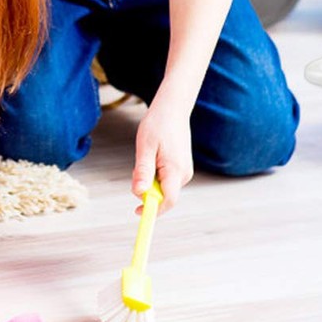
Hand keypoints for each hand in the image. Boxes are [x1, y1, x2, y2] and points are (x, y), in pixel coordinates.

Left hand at [131, 97, 193, 212]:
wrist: (173, 109)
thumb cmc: (158, 124)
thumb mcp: (145, 147)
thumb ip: (143, 171)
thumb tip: (139, 193)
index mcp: (175, 169)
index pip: (168, 201)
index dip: (153, 210)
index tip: (136, 212)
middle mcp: (184, 173)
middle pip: (163, 196)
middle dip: (147, 189)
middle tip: (139, 166)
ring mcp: (185, 171)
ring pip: (163, 188)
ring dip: (150, 180)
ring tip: (148, 155)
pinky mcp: (182, 168)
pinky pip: (165, 180)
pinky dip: (155, 175)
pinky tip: (154, 156)